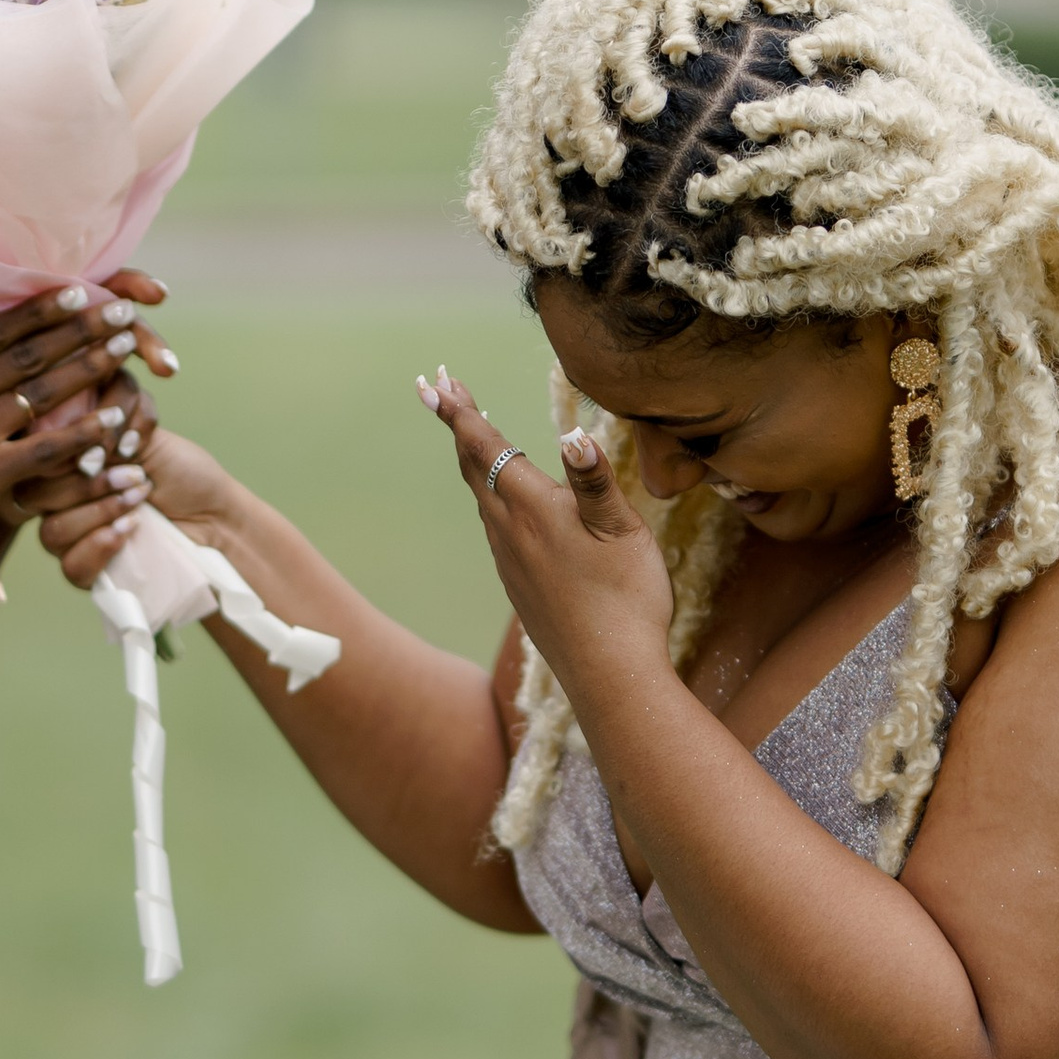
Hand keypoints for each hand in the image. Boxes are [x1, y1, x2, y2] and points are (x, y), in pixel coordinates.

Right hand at [0, 283, 157, 591]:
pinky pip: (44, 449)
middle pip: (23, 354)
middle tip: (120, 310)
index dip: (39, 310)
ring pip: (40, 393)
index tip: (78, 291)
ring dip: (89, 367)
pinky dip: (82, 432)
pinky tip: (113, 419)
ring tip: (125, 349)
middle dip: (78, 328)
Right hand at [36, 418, 240, 590]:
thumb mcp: (141, 434)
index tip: (108, 443)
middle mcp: (59, 500)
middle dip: (87, 485)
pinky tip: (130, 531)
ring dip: (99, 513)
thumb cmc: (181, 470)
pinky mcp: (88, 570)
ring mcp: (71, 538)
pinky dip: (102, 546)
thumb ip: (99, 431)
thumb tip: (61, 433)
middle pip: (34, 497)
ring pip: (51, 533)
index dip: (66, 451)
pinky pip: (70, 567)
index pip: (34, 459)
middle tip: (134, 475)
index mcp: (65, 463)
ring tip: (138, 501)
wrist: (214, 515)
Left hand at [420, 368, 673, 690]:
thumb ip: (594, 481)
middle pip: (472, 467)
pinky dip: (489, 496)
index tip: (432, 381)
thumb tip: (572, 434)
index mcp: (533, 508)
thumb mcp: (621, 533)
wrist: (610, 677)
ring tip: (471, 433)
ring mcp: (509, 561)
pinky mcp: (517, 585)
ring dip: (472, 459)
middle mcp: (509, 532)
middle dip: (457, 424)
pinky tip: (504, 501)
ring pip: (481, 498)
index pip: (486, 447)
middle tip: (440, 388)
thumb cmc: (626, 600)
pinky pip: (494, 528)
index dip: (457, 411)